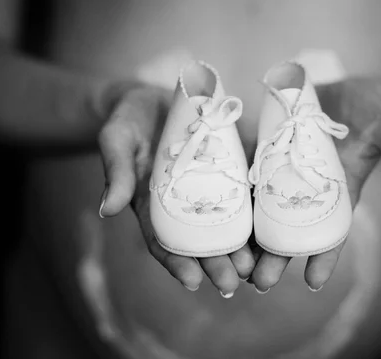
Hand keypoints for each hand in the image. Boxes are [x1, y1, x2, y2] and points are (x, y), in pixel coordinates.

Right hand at [97, 82, 255, 295]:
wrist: (154, 98)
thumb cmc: (129, 120)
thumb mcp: (117, 140)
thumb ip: (116, 171)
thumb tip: (107, 210)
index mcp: (152, 205)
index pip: (164, 241)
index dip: (177, 262)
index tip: (193, 281)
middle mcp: (183, 204)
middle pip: (200, 240)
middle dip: (217, 263)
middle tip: (233, 282)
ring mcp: (208, 187)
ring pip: (227, 224)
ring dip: (241, 247)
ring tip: (257, 266)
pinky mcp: (229, 168)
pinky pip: (245, 192)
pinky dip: (257, 211)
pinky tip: (272, 226)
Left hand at [250, 78, 380, 291]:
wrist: (347, 90)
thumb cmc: (375, 112)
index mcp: (341, 194)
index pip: (333, 233)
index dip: (325, 258)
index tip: (312, 283)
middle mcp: (310, 191)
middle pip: (292, 231)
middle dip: (276, 257)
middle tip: (258, 281)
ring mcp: (287, 174)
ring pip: (266, 212)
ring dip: (251, 236)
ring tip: (234, 261)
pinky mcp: (270, 155)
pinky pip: (251, 178)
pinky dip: (238, 196)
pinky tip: (218, 214)